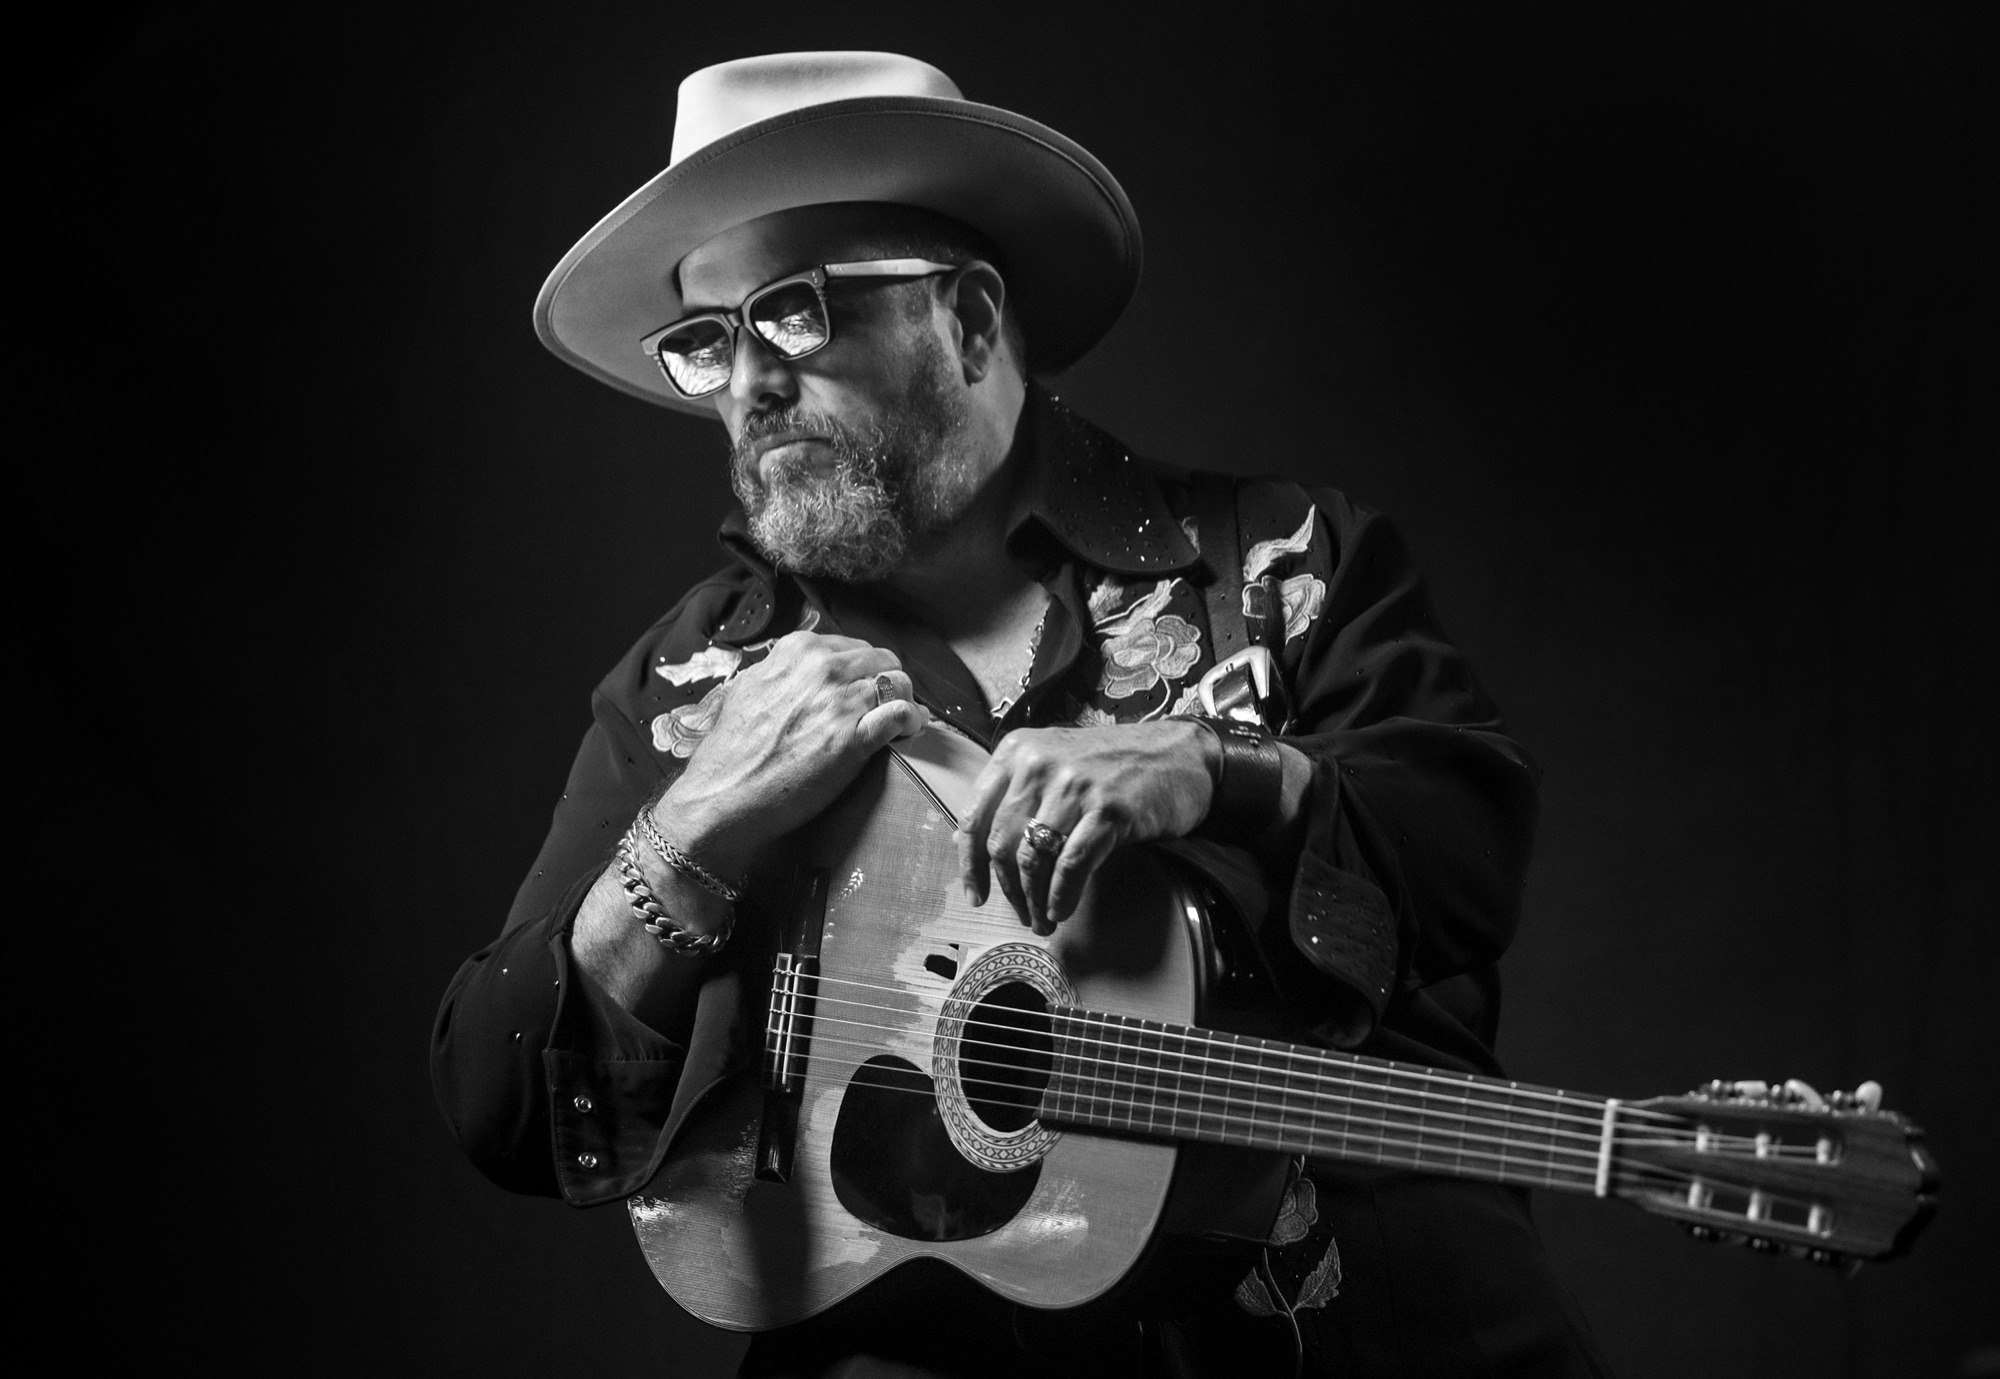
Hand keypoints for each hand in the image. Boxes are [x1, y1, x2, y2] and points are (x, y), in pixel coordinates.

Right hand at [666, 632, 928, 871]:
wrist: (723, 796)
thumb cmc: (732, 750)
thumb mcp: (749, 689)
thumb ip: (782, 671)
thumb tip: (803, 668)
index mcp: (798, 651)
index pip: (857, 647)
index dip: (866, 671)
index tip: (866, 690)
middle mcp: (822, 668)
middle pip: (885, 662)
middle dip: (890, 684)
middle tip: (886, 708)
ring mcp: (840, 701)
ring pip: (901, 684)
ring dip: (905, 703)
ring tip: (900, 724)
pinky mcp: (853, 738)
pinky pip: (903, 714)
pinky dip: (912, 722)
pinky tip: (907, 733)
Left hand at [956, 721, 1215, 934]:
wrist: (1182, 754)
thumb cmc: (1117, 763)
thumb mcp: (1056, 761)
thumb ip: (1018, 793)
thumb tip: (976, 846)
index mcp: (1017, 751)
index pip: (974, 817)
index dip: (970, 865)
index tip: (976, 895)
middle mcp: (1038, 764)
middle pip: (1001, 844)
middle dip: (1009, 890)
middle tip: (1022, 914)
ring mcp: (1073, 785)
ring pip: (1033, 859)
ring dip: (1035, 900)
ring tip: (1044, 919)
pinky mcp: (1108, 809)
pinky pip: (1071, 865)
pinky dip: (1062, 895)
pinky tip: (1063, 909)